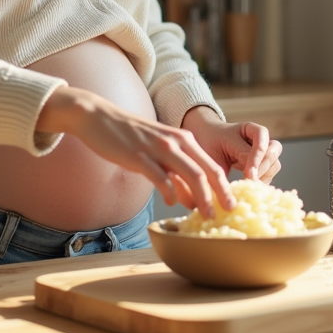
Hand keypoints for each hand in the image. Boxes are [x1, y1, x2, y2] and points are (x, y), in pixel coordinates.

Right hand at [36, 86, 235, 216]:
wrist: (100, 117)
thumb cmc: (130, 137)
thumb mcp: (159, 151)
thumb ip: (176, 173)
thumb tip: (191, 200)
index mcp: (184, 140)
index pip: (211, 165)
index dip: (224, 187)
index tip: (232, 205)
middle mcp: (176, 142)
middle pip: (206, 171)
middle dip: (220, 194)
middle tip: (228, 213)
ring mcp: (158, 148)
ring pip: (190, 174)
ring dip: (201, 197)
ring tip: (205, 214)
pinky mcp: (139, 156)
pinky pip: (161, 177)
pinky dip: (170, 192)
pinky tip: (172, 202)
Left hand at [180, 106, 283, 183]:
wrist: (207, 142)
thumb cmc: (210, 143)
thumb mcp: (218, 148)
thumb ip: (234, 158)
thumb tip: (247, 177)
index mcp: (251, 129)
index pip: (261, 144)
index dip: (256, 160)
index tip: (248, 175)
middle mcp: (261, 139)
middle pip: (275, 150)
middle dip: (264, 167)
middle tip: (250, 180)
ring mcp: (264, 153)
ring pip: (275, 164)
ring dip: (264, 176)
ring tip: (247, 186)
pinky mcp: (263, 166)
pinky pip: (269, 176)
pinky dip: (261, 183)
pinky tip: (247, 188)